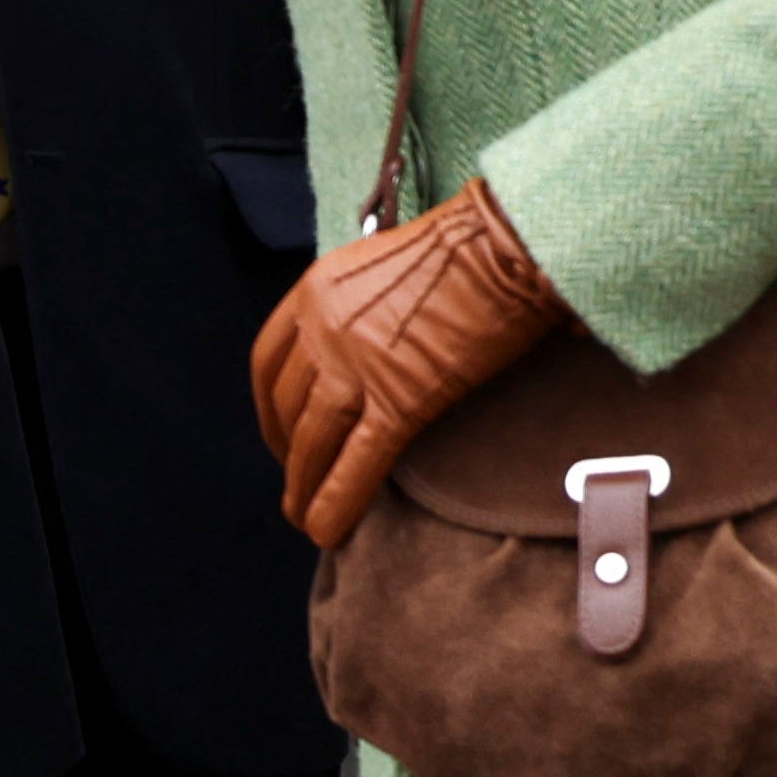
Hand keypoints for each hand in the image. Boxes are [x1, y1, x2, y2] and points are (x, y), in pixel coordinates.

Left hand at [248, 177, 563, 552]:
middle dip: (289, 453)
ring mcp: (356, 366)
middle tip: (296, 484)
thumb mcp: (384, 264)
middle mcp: (322, 329)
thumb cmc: (467, 247)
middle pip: (288, 407)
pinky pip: (356, 463)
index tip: (280, 434)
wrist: (506, 245)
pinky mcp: (399, 400)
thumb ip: (362, 307)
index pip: (270, 364)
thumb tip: (373, 349)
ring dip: (304, 487)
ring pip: (313, 441)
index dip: (270, 409)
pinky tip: (326, 531)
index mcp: (314, 291)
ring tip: (304, 516)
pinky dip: (336, 501)